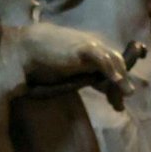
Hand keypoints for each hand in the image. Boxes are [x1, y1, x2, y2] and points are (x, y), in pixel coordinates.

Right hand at [11, 23, 134, 102]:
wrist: (26, 46)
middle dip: (120, 84)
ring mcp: (90, 46)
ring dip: (121, 79)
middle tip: (118, 105)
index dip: (115, 83)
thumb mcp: (63, 71)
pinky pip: (103, 59)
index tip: (115, 103)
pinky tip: (117, 81)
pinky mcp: (85, 48)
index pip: (110, 66)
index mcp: (88, 51)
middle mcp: (93, 46)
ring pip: (113, 61)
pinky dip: (111, 70)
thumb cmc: (40, 59)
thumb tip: (84, 88)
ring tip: (124, 95)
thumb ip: (76, 77)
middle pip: (116, 63)